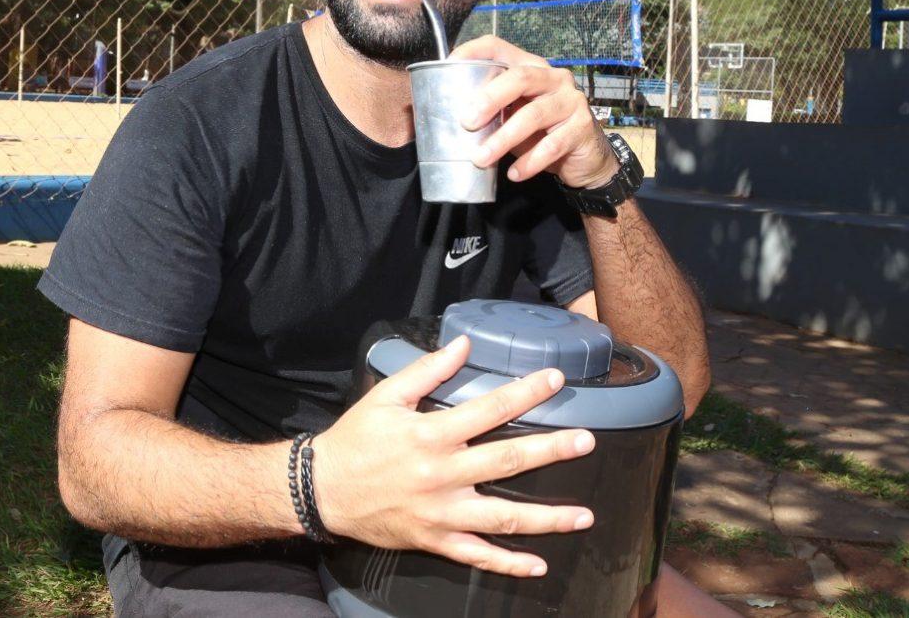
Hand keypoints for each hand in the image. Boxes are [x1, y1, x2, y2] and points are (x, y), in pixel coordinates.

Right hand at [312, 334, 595, 577]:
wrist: (321, 491)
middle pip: (506, 463)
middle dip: (551, 451)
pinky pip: (477, 557)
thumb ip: (427, 370)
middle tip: (586, 441)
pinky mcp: (434, 540)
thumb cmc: (355, 439)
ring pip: (502, 519)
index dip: (525, 393)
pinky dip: (508, 564)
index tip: (556, 380)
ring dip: (546, 519)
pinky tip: (539, 565)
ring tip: (584, 515)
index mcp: (431, 435)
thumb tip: (464, 344)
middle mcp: (441, 475)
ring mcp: (441, 513)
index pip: (488, 409)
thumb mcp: (385, 396)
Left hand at [450, 34, 616, 188]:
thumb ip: (491, 111)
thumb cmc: (541, 134)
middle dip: (489, 99)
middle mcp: (553, 77)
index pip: (499, 47)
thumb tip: (446, 117)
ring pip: (533, 115)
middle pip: (519, 78)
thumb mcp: (512, 116)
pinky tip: (514, 173)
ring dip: (503, 139)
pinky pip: (552, 145)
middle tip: (466, 123)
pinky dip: (529, 161)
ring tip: (481, 158)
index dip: (473, 52)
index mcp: (530, 67)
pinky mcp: (582, 127)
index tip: (449, 66)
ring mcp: (570, 100)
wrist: (585, 158)